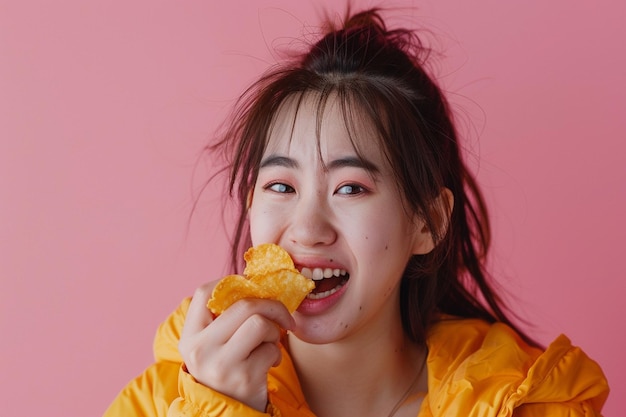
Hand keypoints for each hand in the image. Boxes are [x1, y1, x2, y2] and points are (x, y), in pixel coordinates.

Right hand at [178, 281, 294, 411]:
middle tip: (283, 315)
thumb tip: (257, 281)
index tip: (251, 288)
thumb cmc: (228, 370)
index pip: (204, 292)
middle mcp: (200, 349)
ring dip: (273, 332)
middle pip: (243, 305)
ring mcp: (221, 365)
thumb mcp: (214, 346)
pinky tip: (268, 363)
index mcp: (189, 336)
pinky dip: (276, 353)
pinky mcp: (244, 378)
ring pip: (260, 324)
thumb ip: (224, 318)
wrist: (230, 414)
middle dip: (271, 306)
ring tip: (269, 343)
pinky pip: (271, 349)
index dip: (231, 282)